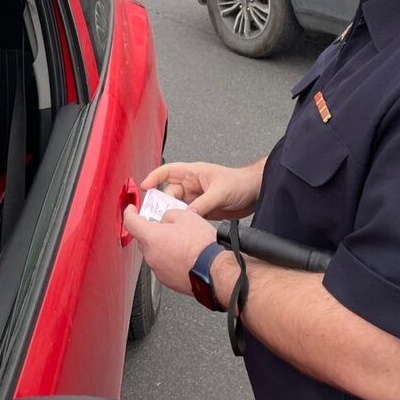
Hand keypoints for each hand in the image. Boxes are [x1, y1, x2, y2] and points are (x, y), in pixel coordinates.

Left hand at [123, 205, 217, 295]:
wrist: (214, 271)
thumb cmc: (202, 247)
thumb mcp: (186, 216)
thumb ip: (169, 215)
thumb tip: (166, 219)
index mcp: (151, 237)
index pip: (130, 222)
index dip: (129, 213)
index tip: (131, 210)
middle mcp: (151, 255)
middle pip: (144, 239)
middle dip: (152, 231)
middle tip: (166, 225)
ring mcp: (158, 270)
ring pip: (154, 253)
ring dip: (163, 246)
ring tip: (182, 242)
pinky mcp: (167, 281)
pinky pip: (163, 265)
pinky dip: (170, 259)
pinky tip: (184, 255)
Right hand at [141, 159, 264, 218]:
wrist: (256, 193)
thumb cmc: (240, 182)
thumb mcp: (220, 192)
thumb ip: (203, 203)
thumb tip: (188, 214)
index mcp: (194, 173)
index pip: (168, 172)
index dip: (154, 177)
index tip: (144, 187)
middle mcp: (193, 185)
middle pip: (169, 194)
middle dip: (164, 203)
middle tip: (161, 215)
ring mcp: (197, 198)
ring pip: (177, 206)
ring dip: (174, 214)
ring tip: (171, 223)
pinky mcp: (203, 210)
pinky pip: (187, 215)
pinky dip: (184, 221)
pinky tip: (183, 228)